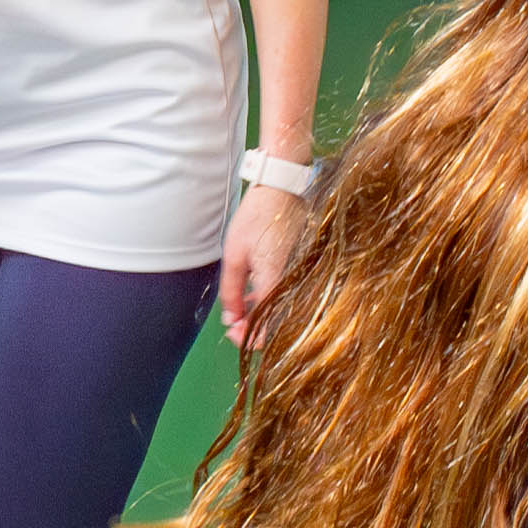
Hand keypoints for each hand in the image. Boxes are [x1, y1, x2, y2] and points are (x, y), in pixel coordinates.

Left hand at [220, 178, 307, 346]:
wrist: (281, 190)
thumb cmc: (257, 216)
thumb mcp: (234, 255)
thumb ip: (231, 291)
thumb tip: (230, 319)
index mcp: (274, 278)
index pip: (268, 324)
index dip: (250, 337)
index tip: (234, 334)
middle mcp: (291, 280)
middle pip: (276, 321)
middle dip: (253, 330)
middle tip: (234, 328)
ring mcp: (296, 274)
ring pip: (280, 309)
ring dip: (260, 317)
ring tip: (239, 315)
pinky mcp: (297, 269)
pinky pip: (283, 294)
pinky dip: (268, 302)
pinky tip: (252, 299)